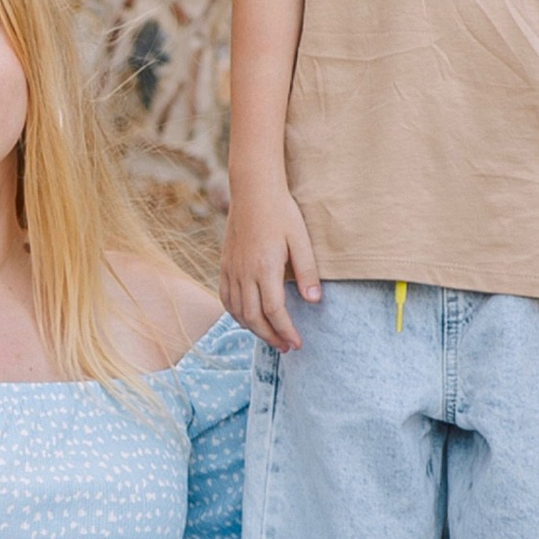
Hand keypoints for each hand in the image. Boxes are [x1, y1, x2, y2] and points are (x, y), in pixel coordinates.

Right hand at [220, 180, 319, 351]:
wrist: (253, 191)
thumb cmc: (281, 213)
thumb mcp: (301, 240)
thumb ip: (307, 272)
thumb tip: (314, 301)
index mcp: (265, 268)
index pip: (274, 311)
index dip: (286, 331)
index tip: (297, 343)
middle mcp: (244, 272)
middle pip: (253, 317)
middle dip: (270, 336)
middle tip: (285, 347)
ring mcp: (231, 269)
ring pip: (237, 310)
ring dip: (253, 329)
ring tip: (269, 337)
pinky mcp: (225, 264)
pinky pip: (226, 297)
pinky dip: (235, 314)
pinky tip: (246, 319)